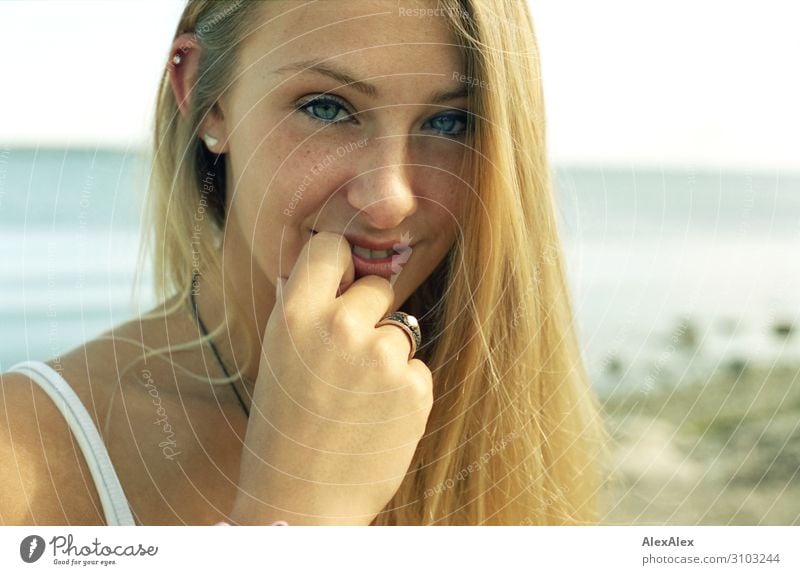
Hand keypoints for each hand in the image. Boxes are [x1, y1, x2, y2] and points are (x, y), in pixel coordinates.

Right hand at [230, 232, 433, 524]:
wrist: (302, 499)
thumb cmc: (284, 426)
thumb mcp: (278, 355)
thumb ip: (304, 307)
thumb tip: (329, 263)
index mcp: (296, 314)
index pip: (331, 246)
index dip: (340, 265)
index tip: (342, 282)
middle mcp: (341, 327)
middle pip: (378, 287)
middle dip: (369, 313)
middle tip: (347, 359)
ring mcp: (383, 358)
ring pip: (402, 328)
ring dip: (388, 354)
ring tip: (359, 396)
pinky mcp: (415, 388)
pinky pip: (417, 367)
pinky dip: (404, 387)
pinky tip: (377, 415)